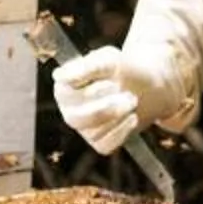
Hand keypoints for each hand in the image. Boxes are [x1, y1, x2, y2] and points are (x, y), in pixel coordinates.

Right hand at [51, 45, 186, 155]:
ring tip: (131, 100)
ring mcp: (82, 129)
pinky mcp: (98, 142)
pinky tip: (131, 117)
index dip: (93, 89)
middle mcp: (68, 110)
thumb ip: (87, 65)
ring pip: (94, 132)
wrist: (143, 85)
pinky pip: (106, 145)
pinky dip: (123, 130)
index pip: (68, 94)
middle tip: (128, 97)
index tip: (112, 82)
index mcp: (63, 88)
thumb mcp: (108, 59)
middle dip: (106, 109)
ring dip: (119, 116)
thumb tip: (59, 76)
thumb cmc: (119, 70)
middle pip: (76, 118)